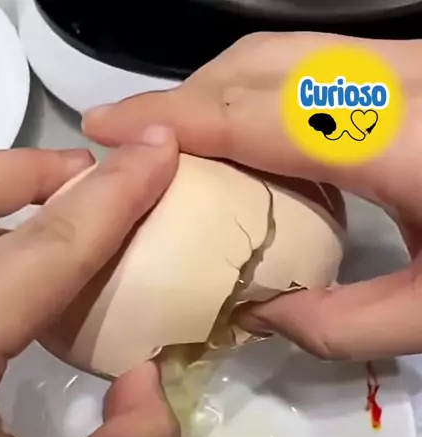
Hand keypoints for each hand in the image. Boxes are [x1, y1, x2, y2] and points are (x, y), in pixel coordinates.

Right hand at [84, 33, 421, 360]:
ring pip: (287, 53)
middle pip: (260, 64)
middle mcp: (396, 80)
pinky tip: (259, 147)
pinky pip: (318, 66)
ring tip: (188, 152)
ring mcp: (407, 63)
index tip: (104, 128)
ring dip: (224, 93)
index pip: (257, 114)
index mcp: (398, 139)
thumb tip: (261, 316)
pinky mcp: (414, 68)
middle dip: (187, 100)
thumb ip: (342, 324)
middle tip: (144, 156)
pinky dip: (267, 96)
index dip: (174, 119)